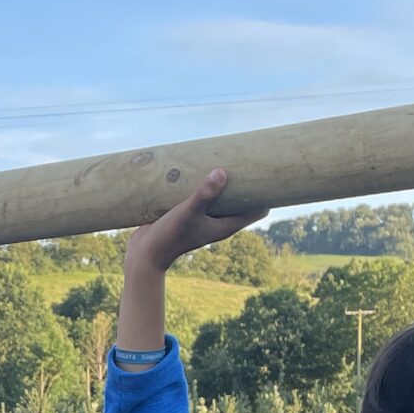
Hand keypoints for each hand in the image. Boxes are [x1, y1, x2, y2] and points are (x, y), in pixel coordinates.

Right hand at [124, 169, 267, 274]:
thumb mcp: (187, 213)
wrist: (144, 253)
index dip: (267, 194)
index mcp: (226, 225)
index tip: (269, 174)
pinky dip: (207, 184)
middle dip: (246, 183)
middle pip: (242, 200)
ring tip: (225, 158)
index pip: (258, 210)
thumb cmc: (169, 237)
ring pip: (223, 196)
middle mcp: (218, 221)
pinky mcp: (189, 213)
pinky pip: (205, 195)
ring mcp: (204, 217)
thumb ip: (204, 194)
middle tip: (248, 160)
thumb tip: (222, 172)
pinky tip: (200, 168)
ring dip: (225, 182)